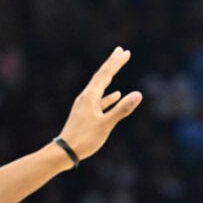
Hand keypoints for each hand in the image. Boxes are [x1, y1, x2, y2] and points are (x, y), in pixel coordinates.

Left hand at [57, 47, 142, 161]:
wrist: (64, 151)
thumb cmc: (84, 139)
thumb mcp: (106, 124)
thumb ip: (122, 109)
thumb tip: (138, 94)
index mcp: (90, 97)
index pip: (105, 75)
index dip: (115, 63)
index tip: (125, 52)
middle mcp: (86, 97)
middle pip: (101, 76)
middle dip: (112, 63)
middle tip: (120, 50)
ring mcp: (85, 105)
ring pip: (100, 86)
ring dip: (109, 76)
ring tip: (116, 67)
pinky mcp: (86, 113)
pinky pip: (99, 99)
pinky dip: (108, 95)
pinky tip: (115, 94)